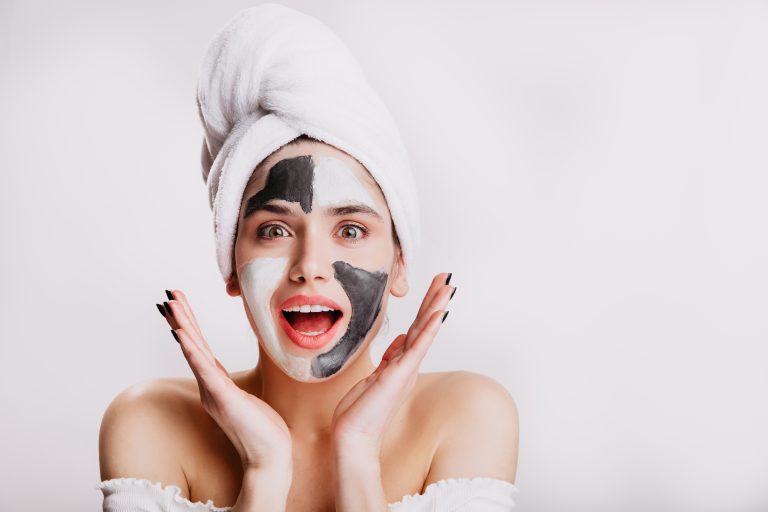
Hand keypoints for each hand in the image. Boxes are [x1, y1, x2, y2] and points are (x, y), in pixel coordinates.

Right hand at [158, 289, 291, 471]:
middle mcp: (210, 386)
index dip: (189, 325)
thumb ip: (236, 384)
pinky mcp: (223, 397)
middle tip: (169, 295)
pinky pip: (205, 369)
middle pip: (193, 345)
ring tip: (171, 306)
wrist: (269, 457)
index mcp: (216, 384)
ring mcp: (214, 392)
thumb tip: (236, 375)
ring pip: (194, 352)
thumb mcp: (249, 397)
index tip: (179, 304)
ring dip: (182, 326)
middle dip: (181, 318)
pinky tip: (183, 334)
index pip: (200, 348)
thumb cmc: (263, 429)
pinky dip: (193, 349)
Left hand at [330, 272, 454, 452]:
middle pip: (423, 325)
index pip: (416, 328)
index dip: (425, 307)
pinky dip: (428, 329)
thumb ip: (390, 358)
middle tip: (447, 278)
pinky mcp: (399, 374)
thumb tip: (399, 339)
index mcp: (401, 363)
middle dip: (435, 300)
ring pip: (424, 332)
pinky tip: (437, 313)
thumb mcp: (375, 376)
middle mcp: (407, 365)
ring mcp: (405, 369)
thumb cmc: (360, 411)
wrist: (353, 436)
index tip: (435, 287)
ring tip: (448, 288)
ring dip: (436, 308)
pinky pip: (417, 347)